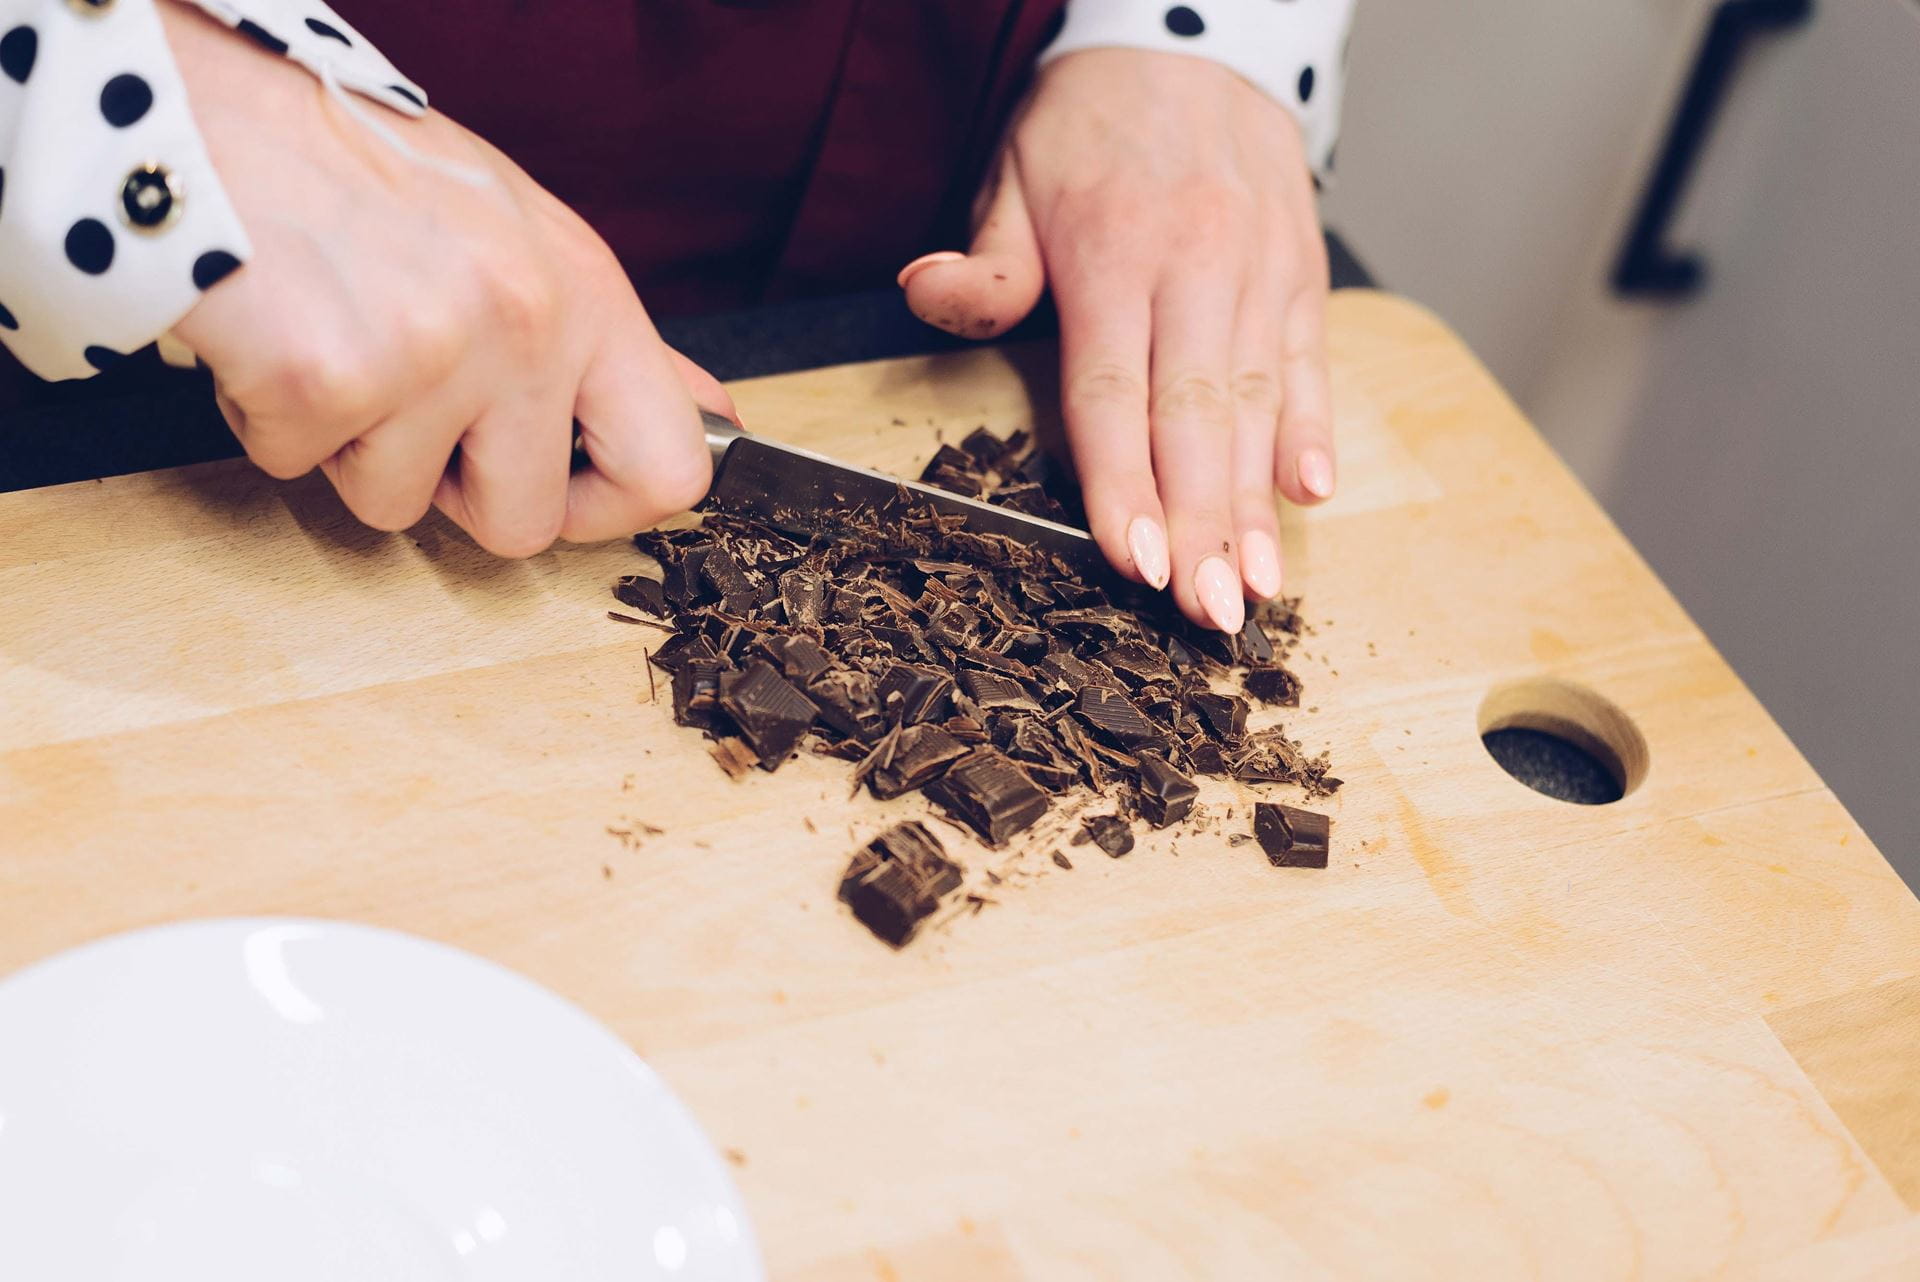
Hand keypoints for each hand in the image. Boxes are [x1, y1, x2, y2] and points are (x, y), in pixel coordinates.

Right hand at [162, 5, 731, 555]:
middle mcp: (527, 322)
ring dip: (349, 444)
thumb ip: (609, 347)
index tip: (557, 486)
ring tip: (332, 335)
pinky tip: (273, 328)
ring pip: (394, 504)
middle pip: (525, 523)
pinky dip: (267, 417)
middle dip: (454, 490)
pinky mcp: (325, 378)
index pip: (670, 467)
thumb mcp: (520, 239)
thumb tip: (713, 418)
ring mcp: (431, 353)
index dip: (609, 506)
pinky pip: (297, 465)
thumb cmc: (365, 174)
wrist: (210, 107)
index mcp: (585, 292)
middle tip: (408, 402)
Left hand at [898, 49, 1334, 631]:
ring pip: (1258, 404)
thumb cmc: (1089, 123)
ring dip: (1258, 505)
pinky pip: (1310, 360)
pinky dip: (1312, 428)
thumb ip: (985, 258)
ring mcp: (1259, 272)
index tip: (1136, 563)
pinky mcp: (1302, 271)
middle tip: (1209, 616)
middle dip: (1203, 526)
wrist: (1197, 35)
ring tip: (1258, 587)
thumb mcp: (1014, 174)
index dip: (1123, 485)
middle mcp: (1196, 268)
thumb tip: (926, 293)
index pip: (1113, 394)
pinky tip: (1312, 493)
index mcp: (1112, 255)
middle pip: (1195, 419)